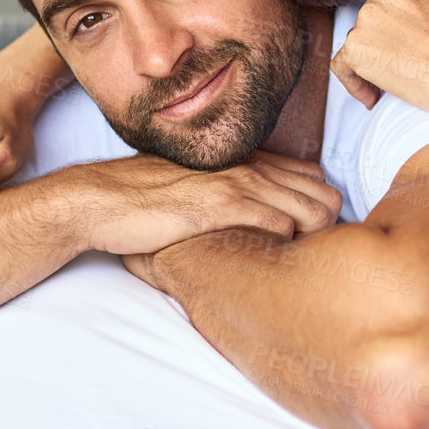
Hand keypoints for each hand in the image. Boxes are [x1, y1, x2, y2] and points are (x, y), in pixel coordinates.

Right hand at [83, 150, 341, 260]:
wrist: (100, 201)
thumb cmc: (145, 203)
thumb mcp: (197, 191)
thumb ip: (229, 197)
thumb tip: (256, 224)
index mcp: (245, 162)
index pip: (314, 179)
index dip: (320, 210)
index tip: (312, 239)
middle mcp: (248, 167)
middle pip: (324, 194)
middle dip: (327, 227)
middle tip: (314, 258)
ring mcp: (236, 184)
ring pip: (311, 209)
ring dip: (313, 239)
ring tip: (300, 266)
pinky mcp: (219, 206)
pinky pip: (278, 224)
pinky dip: (285, 245)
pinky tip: (274, 263)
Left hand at [331, 0, 428, 116]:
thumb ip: (418, 3)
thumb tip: (410, 17)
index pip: (381, 1)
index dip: (389, 25)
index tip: (400, 43)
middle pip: (368, 23)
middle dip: (381, 45)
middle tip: (399, 67)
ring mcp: (363, 22)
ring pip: (357, 45)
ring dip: (371, 65)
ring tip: (394, 85)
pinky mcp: (355, 49)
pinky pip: (341, 67)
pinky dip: (354, 84)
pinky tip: (373, 98)